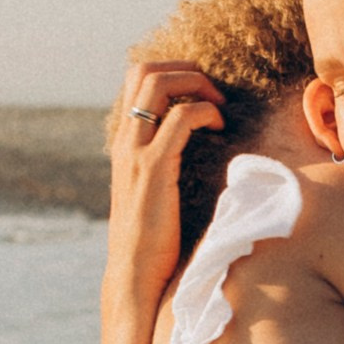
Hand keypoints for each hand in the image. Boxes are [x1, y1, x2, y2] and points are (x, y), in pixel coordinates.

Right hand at [107, 57, 222, 300]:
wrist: (134, 274)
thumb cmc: (152, 241)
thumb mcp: (153, 193)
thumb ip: (162, 165)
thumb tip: (191, 151)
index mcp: (124, 142)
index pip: (135, 80)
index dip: (171, 72)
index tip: (201, 92)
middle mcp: (124, 140)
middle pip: (143, 70)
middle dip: (185, 69)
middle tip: (213, 92)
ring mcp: (135, 152)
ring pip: (157, 83)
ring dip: (196, 83)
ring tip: (219, 106)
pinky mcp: (154, 168)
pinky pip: (181, 118)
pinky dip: (205, 112)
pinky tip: (220, 128)